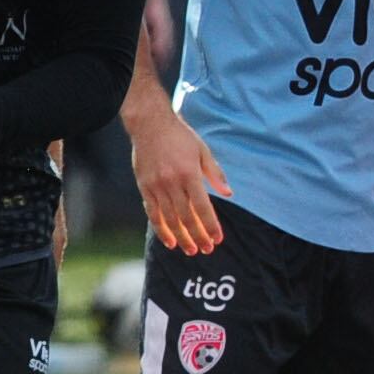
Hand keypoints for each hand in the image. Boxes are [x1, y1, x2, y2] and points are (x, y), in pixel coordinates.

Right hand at [130, 99, 230, 255]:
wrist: (149, 124)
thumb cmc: (180, 136)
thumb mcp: (202, 150)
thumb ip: (215, 173)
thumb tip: (229, 194)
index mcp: (189, 174)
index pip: (203, 207)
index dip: (210, 225)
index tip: (217, 239)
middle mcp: (172, 182)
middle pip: (186, 217)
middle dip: (198, 236)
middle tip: (206, 249)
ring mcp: (156, 186)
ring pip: (169, 218)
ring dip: (181, 237)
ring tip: (190, 250)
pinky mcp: (144, 186)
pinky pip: (152, 213)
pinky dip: (161, 228)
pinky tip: (169, 240)